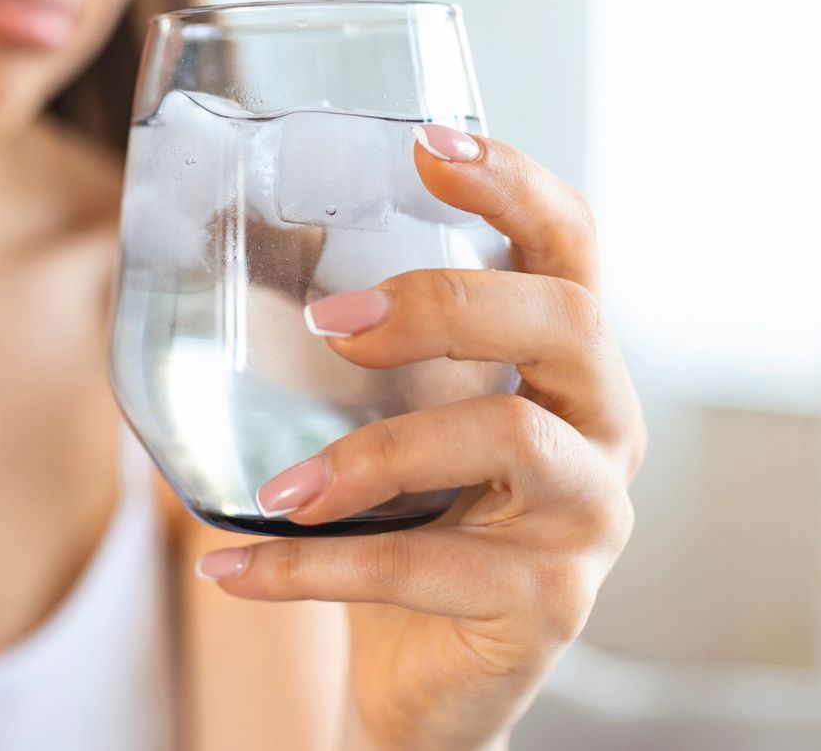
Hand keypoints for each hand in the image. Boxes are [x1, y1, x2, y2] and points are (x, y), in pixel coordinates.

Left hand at [195, 124, 643, 750]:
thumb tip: (216, 256)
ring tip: (276, 490)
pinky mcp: (550, 603)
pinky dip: (313, 570)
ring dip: (372, 453)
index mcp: (569, 361)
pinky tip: (232, 567)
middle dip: (444, 302)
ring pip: (507, 436)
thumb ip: (356, 348)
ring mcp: (589, 515)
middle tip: (333, 326)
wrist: (428, 676)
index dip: (514, 184)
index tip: (428, 143)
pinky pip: (428, 567)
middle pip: (565, 319)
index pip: (571, 244)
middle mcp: (604, 425)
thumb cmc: (409, 522)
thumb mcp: (389, 420)